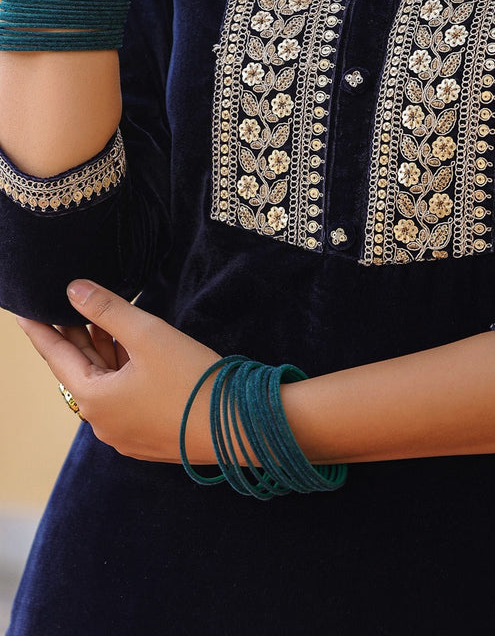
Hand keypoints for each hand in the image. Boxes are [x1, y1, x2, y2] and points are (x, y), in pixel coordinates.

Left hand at [18, 280, 220, 463]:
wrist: (239, 425)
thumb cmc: (192, 378)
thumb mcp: (147, 334)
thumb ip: (107, 309)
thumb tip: (72, 289)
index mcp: (94, 400)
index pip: (56, 356)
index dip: (40, 331)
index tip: (25, 312)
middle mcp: (103, 423)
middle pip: (81, 371)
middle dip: (75, 338)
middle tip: (64, 308)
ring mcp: (127, 434)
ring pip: (105, 385)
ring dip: (103, 353)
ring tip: (101, 321)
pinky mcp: (151, 436)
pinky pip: (125, 399)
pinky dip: (122, 372)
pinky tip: (133, 352)